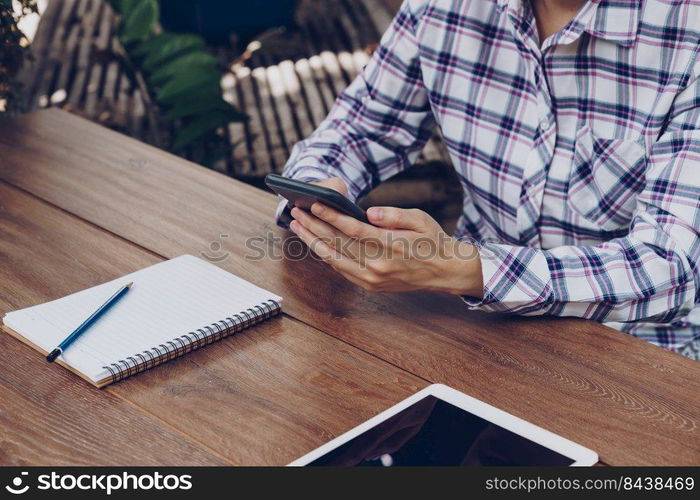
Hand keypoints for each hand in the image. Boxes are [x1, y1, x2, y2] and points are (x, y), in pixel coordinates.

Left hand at [289, 179, 482, 296]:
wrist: (445, 272)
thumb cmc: (432, 240)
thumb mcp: (420, 219)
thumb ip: (393, 215)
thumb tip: (368, 213)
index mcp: (392, 246)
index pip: (354, 229)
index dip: (331, 216)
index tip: (315, 204)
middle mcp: (379, 265)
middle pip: (338, 244)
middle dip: (314, 226)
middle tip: (296, 212)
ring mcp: (373, 279)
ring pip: (334, 259)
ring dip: (313, 242)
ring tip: (297, 226)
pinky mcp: (371, 286)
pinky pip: (342, 270)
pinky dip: (326, 255)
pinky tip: (315, 242)